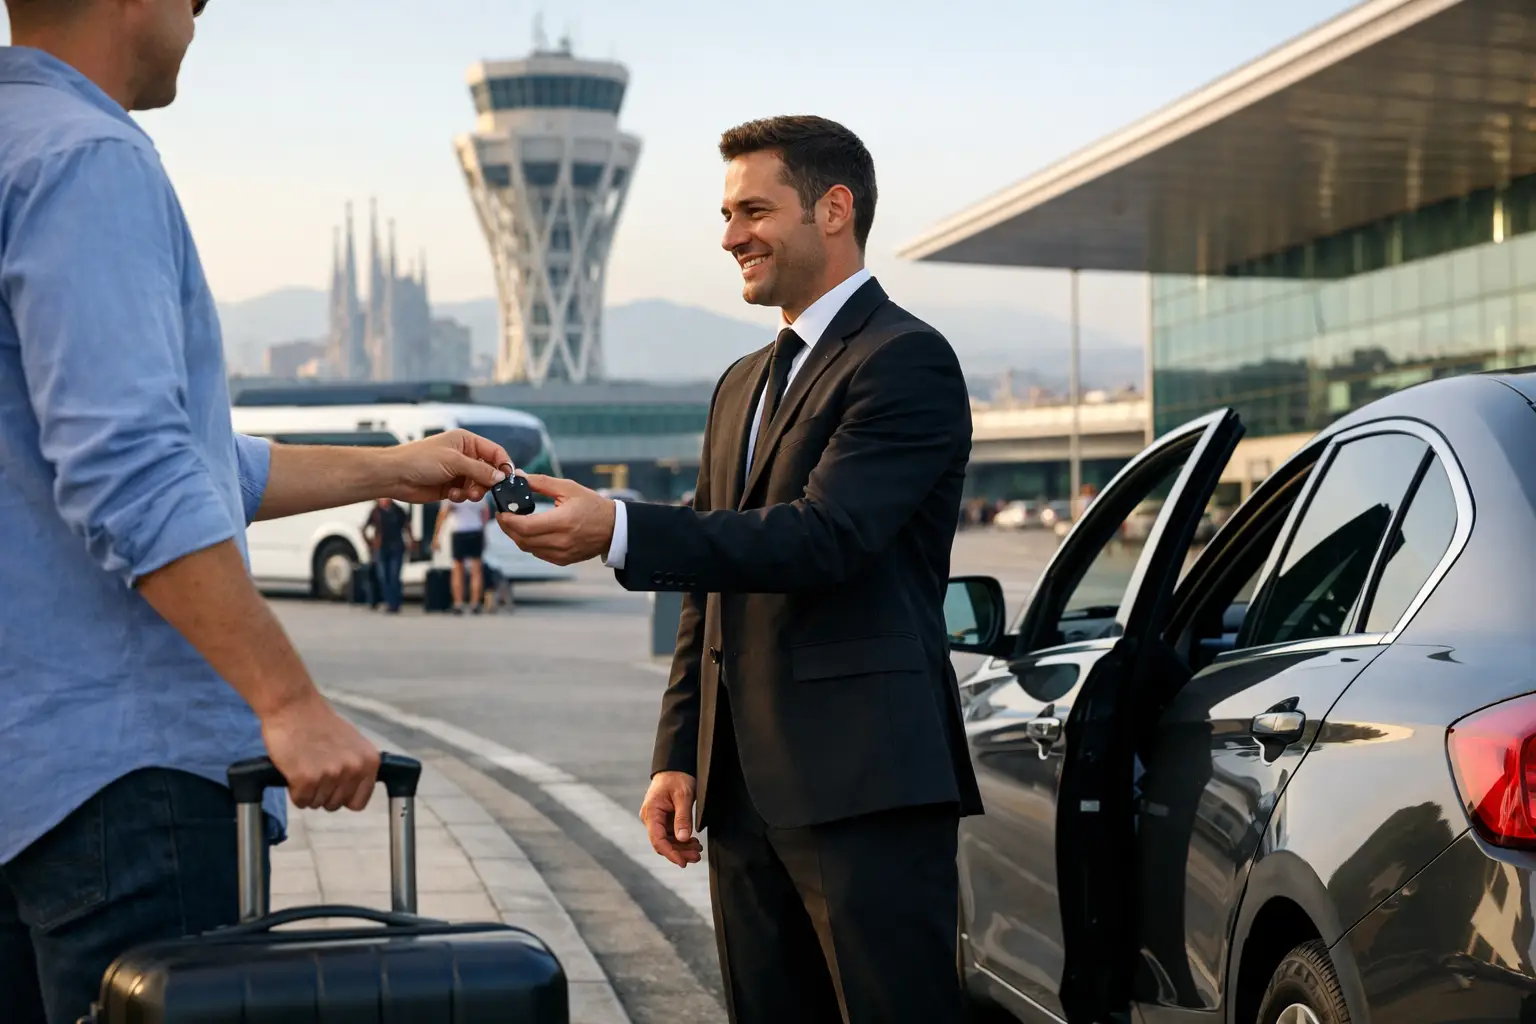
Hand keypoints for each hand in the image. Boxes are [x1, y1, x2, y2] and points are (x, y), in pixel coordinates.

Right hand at [260, 691, 380, 811]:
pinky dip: (294, 791)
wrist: (294, 707)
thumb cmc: (320, 724)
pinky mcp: (307, 779)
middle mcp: (354, 769)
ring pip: (317, 804)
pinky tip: (294, 771)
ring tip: (304, 767)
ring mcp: (331, 774)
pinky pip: (300, 801)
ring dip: (308, 792)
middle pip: (336, 805)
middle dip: (323, 793)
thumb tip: (355, 791)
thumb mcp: (352, 745)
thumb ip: (357, 767)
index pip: (359, 802)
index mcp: (369, 762)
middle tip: (314, 771)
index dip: (343, 797)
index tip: (334, 788)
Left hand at [384, 429, 511, 503]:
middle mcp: (464, 456)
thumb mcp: (454, 461)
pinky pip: (466, 494)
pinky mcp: (451, 487)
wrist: (394, 476)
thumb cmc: (418, 460)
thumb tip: (501, 478)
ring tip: (466, 495)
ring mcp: (457, 472)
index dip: (503, 465)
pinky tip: (452, 496)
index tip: (507, 480)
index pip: (494, 452)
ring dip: (475, 492)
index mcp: (466, 441)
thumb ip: (480, 470)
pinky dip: (462, 497)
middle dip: (487, 483)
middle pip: (489, 471)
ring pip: (479, 485)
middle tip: (480, 490)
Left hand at [496, 473, 616, 565]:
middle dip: (508, 528)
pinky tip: (529, 532)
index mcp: (563, 522)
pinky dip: (529, 543)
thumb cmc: (593, 505)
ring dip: (517, 536)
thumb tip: (519, 476)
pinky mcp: (562, 560)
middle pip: (522, 539)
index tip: (501, 511)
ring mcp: (562, 554)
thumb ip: (542, 483)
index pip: (526, 526)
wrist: (614, 528)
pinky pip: (538, 553)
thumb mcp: (569, 488)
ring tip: (513, 523)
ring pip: (528, 548)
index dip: (508, 520)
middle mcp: (561, 541)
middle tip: (503, 516)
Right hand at [640, 771, 702, 867]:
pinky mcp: (664, 820)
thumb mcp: (684, 796)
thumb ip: (683, 817)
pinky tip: (693, 843)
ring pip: (667, 841)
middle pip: (663, 843)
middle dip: (679, 852)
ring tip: (698, 851)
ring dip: (682, 848)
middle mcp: (651, 818)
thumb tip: (682, 839)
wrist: (675, 767)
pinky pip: (671, 835)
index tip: (683, 862)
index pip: (658, 840)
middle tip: (697, 857)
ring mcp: (657, 820)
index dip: (670, 853)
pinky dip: (682, 841)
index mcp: (651, 813)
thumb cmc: (678, 778)